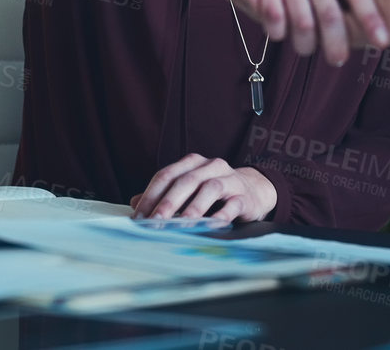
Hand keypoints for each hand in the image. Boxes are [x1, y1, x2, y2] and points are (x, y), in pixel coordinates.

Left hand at [130, 155, 276, 222]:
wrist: (255, 190)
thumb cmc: (216, 192)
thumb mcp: (189, 189)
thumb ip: (163, 194)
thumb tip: (134, 203)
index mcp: (193, 163)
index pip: (166, 175)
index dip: (150, 195)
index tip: (139, 216)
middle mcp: (210, 167)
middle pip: (186, 181)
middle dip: (168, 203)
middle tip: (155, 222)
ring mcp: (229, 179)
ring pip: (209, 188)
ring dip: (192, 208)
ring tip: (181, 224)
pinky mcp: (244, 196)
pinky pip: (232, 205)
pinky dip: (220, 215)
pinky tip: (210, 226)